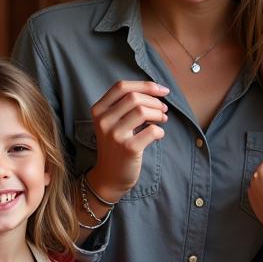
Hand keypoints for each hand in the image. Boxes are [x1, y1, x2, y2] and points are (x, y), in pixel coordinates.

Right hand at [88, 80, 168, 199]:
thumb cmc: (116, 145)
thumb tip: (155, 90)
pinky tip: (158, 135)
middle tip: (164, 109)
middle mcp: (103, 121)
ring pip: (142, 111)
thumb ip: (125, 105)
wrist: (109, 176)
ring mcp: (114, 135)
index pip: (121, 87)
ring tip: (163, 119)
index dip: (145, 85)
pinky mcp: (128, 148)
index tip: (162, 90)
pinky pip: (152, 131)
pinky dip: (160, 131)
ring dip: (158, 113)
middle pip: (134, 97)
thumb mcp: (112, 122)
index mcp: (98, 110)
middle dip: (155, 101)